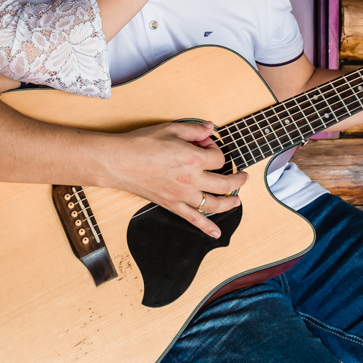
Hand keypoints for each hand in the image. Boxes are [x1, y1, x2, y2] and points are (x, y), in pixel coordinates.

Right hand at [98, 120, 246, 237]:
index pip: (219, 158)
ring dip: (230, 203)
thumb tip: (210, 128)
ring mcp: (182, 195)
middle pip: (225, 183)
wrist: (119, 161)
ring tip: (237, 200)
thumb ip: (194, 129)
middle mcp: (191, 179)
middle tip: (243, 176)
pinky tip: (216, 233)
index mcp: (193, 159)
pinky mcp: (172, 205)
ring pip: (214, 204)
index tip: (209, 147)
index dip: (218, 151)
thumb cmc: (141, 144)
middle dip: (238, 180)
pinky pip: (193, 219)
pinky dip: (207, 228)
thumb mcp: (171, 128)